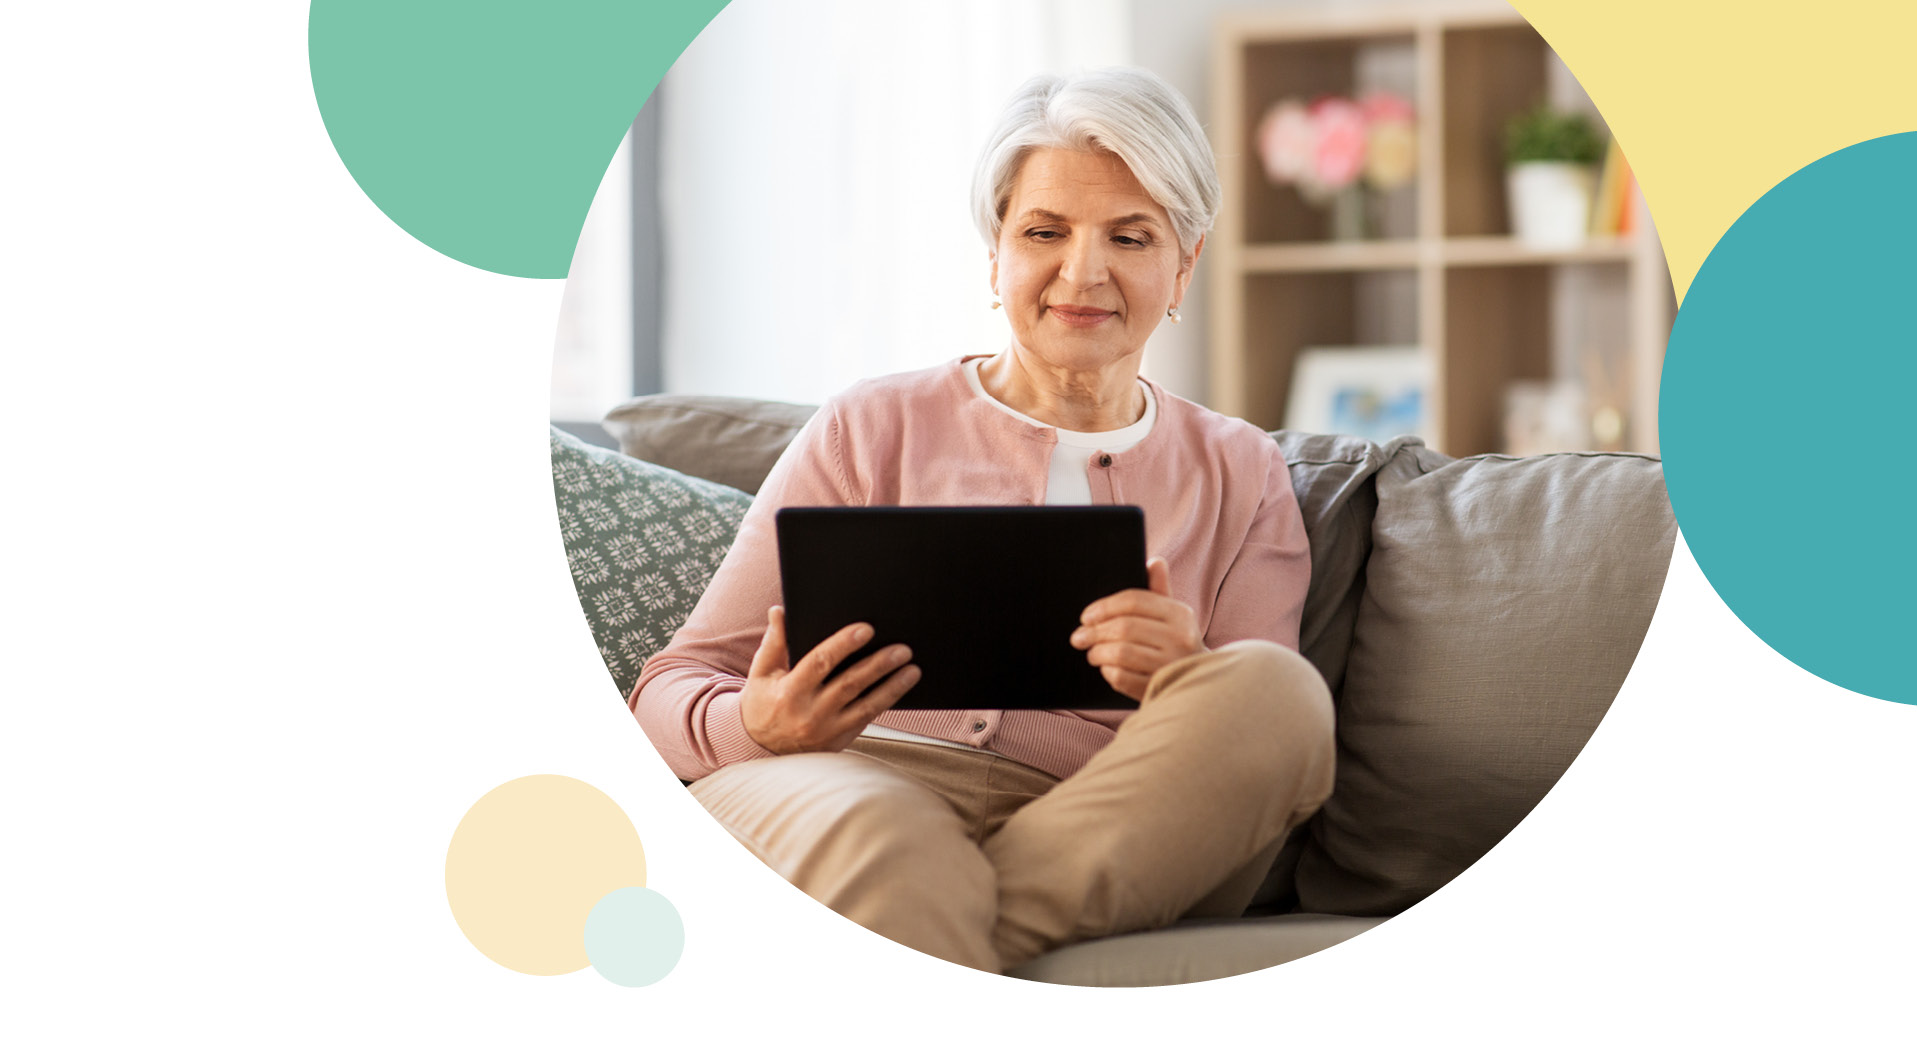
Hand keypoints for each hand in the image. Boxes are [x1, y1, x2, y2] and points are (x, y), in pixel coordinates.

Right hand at [741, 606, 920, 753]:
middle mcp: (810, 713)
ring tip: (912, 670)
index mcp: (790, 691)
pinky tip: (901, 688)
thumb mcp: (761, 673)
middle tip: (902, 649)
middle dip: (878, 664)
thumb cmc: (762, 703)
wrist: (761, 749)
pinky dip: (885, 703)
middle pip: (850, 684)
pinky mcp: (839, 741)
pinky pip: (867, 719)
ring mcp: (827, 730)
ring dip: (892, 687)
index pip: (820, 662)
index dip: (844, 644)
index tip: (866, 629)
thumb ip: (774, 642)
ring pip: (866, 706)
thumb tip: (780, 610)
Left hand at [1069, 557, 1205, 700]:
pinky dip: (1108, 672)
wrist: (1197, 683)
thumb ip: (1159, 589)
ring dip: (1098, 653)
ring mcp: (1170, 665)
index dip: (1104, 606)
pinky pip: (1122, 678)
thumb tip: (1154, 561)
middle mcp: (1180, 638)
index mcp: (1180, 613)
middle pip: (1124, 627)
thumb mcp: (1172, 615)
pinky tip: (1107, 669)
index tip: (1086, 616)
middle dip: (1094, 632)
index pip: (1134, 600)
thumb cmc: (1174, 643)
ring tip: (1092, 654)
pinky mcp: (1159, 687)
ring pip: (1120, 653)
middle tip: (1079, 637)